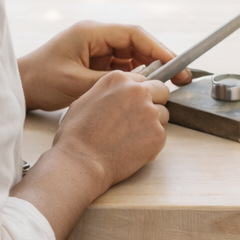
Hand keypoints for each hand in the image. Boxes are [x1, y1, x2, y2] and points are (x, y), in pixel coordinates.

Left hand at [17, 21, 190, 110]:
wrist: (20, 85)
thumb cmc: (40, 79)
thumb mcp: (75, 83)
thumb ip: (107, 83)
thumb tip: (137, 86)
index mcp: (92, 33)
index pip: (134, 35)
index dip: (158, 49)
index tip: (176, 64)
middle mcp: (97, 37)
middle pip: (138, 44)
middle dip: (160, 60)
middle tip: (182, 77)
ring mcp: (97, 49)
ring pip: (133, 56)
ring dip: (150, 70)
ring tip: (167, 86)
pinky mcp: (96, 62)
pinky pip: (123, 67)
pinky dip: (136, 77)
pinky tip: (145, 90)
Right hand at [52, 70, 170, 193]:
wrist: (80, 161)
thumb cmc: (76, 135)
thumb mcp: (86, 100)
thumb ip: (109, 93)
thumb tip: (119, 96)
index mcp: (119, 79)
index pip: (142, 80)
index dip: (139, 94)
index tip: (133, 105)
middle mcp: (137, 91)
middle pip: (161, 91)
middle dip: (155, 102)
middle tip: (140, 119)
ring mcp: (150, 112)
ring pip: (163, 114)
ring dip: (152, 124)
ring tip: (130, 138)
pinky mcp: (158, 134)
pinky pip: (161, 135)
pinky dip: (150, 143)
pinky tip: (131, 150)